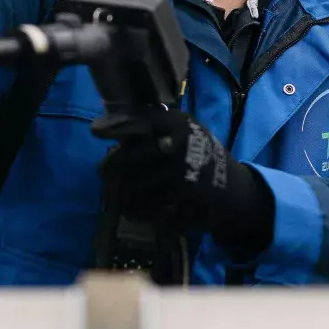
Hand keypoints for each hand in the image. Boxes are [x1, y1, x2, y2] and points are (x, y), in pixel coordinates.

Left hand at [94, 109, 275, 260]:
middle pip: (129, 155)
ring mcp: (180, 168)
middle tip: (104, 174)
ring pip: (134, 183)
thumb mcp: (183, 131)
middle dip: (112, 167)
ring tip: (118, 196)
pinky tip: (134, 210)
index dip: (116, 124)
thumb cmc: (199, 154)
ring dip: (122, 192)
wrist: (233, 184)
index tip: (95, 131)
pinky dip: (137, 209)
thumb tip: (109, 127)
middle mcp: (177, 141)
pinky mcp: (181, 194)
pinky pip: (148, 203)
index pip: (140, 118)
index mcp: (177, 121)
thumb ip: (154, 127)